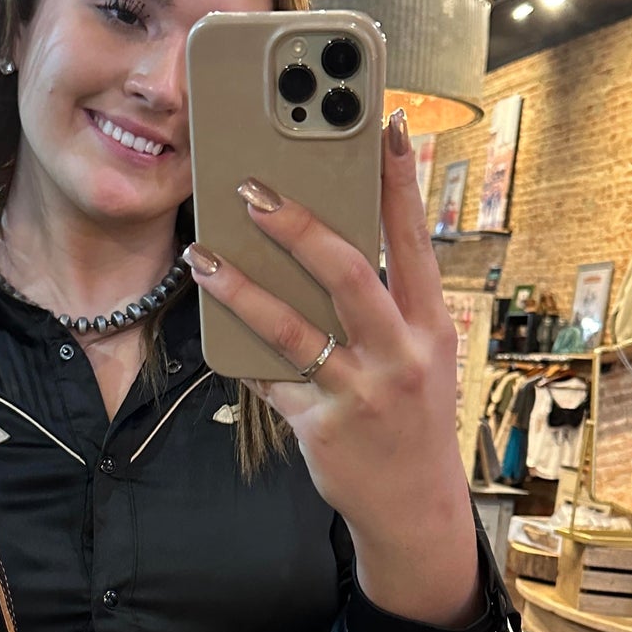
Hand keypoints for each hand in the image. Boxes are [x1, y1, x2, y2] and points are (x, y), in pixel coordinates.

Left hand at [181, 110, 480, 626]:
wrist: (415, 509)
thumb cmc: (411, 417)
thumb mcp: (420, 356)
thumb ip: (386, 304)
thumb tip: (328, 239)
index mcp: (429, 323)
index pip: (413, 238)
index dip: (399, 180)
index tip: (384, 123)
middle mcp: (401, 353)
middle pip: (348, 273)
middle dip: (299, 225)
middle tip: (253, 189)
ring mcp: (360, 392)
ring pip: (292, 328)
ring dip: (241, 288)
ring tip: (202, 256)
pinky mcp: (322, 427)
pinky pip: (269, 379)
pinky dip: (240, 352)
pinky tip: (211, 326)